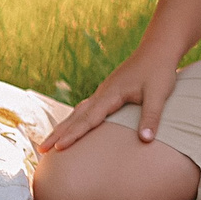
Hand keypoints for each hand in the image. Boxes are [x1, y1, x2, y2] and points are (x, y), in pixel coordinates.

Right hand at [41, 46, 181, 151]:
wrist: (158, 49)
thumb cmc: (159, 71)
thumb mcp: (158, 94)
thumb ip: (151, 117)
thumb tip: (146, 140)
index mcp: (111, 95)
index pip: (88, 119)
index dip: (74, 135)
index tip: (58, 148)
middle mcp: (102, 94)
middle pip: (76, 116)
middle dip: (58, 134)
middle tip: (41, 150)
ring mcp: (103, 92)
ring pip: (78, 112)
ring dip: (63, 127)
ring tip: (48, 142)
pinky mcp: (107, 92)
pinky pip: (85, 109)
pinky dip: (74, 120)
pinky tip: (71, 126)